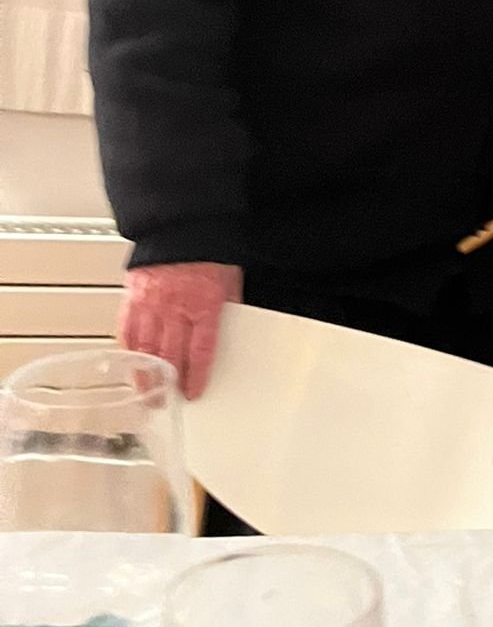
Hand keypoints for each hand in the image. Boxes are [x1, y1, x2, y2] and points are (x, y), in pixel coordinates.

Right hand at [118, 261, 242, 400]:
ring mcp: (150, 304)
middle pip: (170, 356)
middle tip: (167, 401)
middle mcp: (175, 307)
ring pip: (145, 350)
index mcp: (204, 303)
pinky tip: (131, 362)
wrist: (181, 225)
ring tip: (146, 391)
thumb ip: (227, 307)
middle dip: (168, 384)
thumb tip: (231, 328)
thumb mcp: (230, 279)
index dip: (197, 376)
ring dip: (145, 374)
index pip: (201, 350)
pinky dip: (129, 350)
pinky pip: (127, 331)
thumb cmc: (208, 249)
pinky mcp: (132, 297)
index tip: (194, 392)